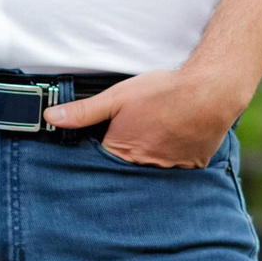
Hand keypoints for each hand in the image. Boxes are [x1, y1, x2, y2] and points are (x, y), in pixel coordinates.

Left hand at [43, 63, 254, 166]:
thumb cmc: (162, 93)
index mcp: (123, 152)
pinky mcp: (193, 165)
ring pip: (154, 167)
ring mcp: (172, 169)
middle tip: (137, 131)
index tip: (107, 137)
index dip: (102, 149)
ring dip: (152, 155)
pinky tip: (176, 136)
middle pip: (128, 167)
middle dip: (128, 154)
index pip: (103, 161)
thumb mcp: (117, 97)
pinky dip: (175, 154)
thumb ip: (84, 111)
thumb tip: (52, 117)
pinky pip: (178, 166)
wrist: (210, 91)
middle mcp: (146, 167)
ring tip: (157, 132)